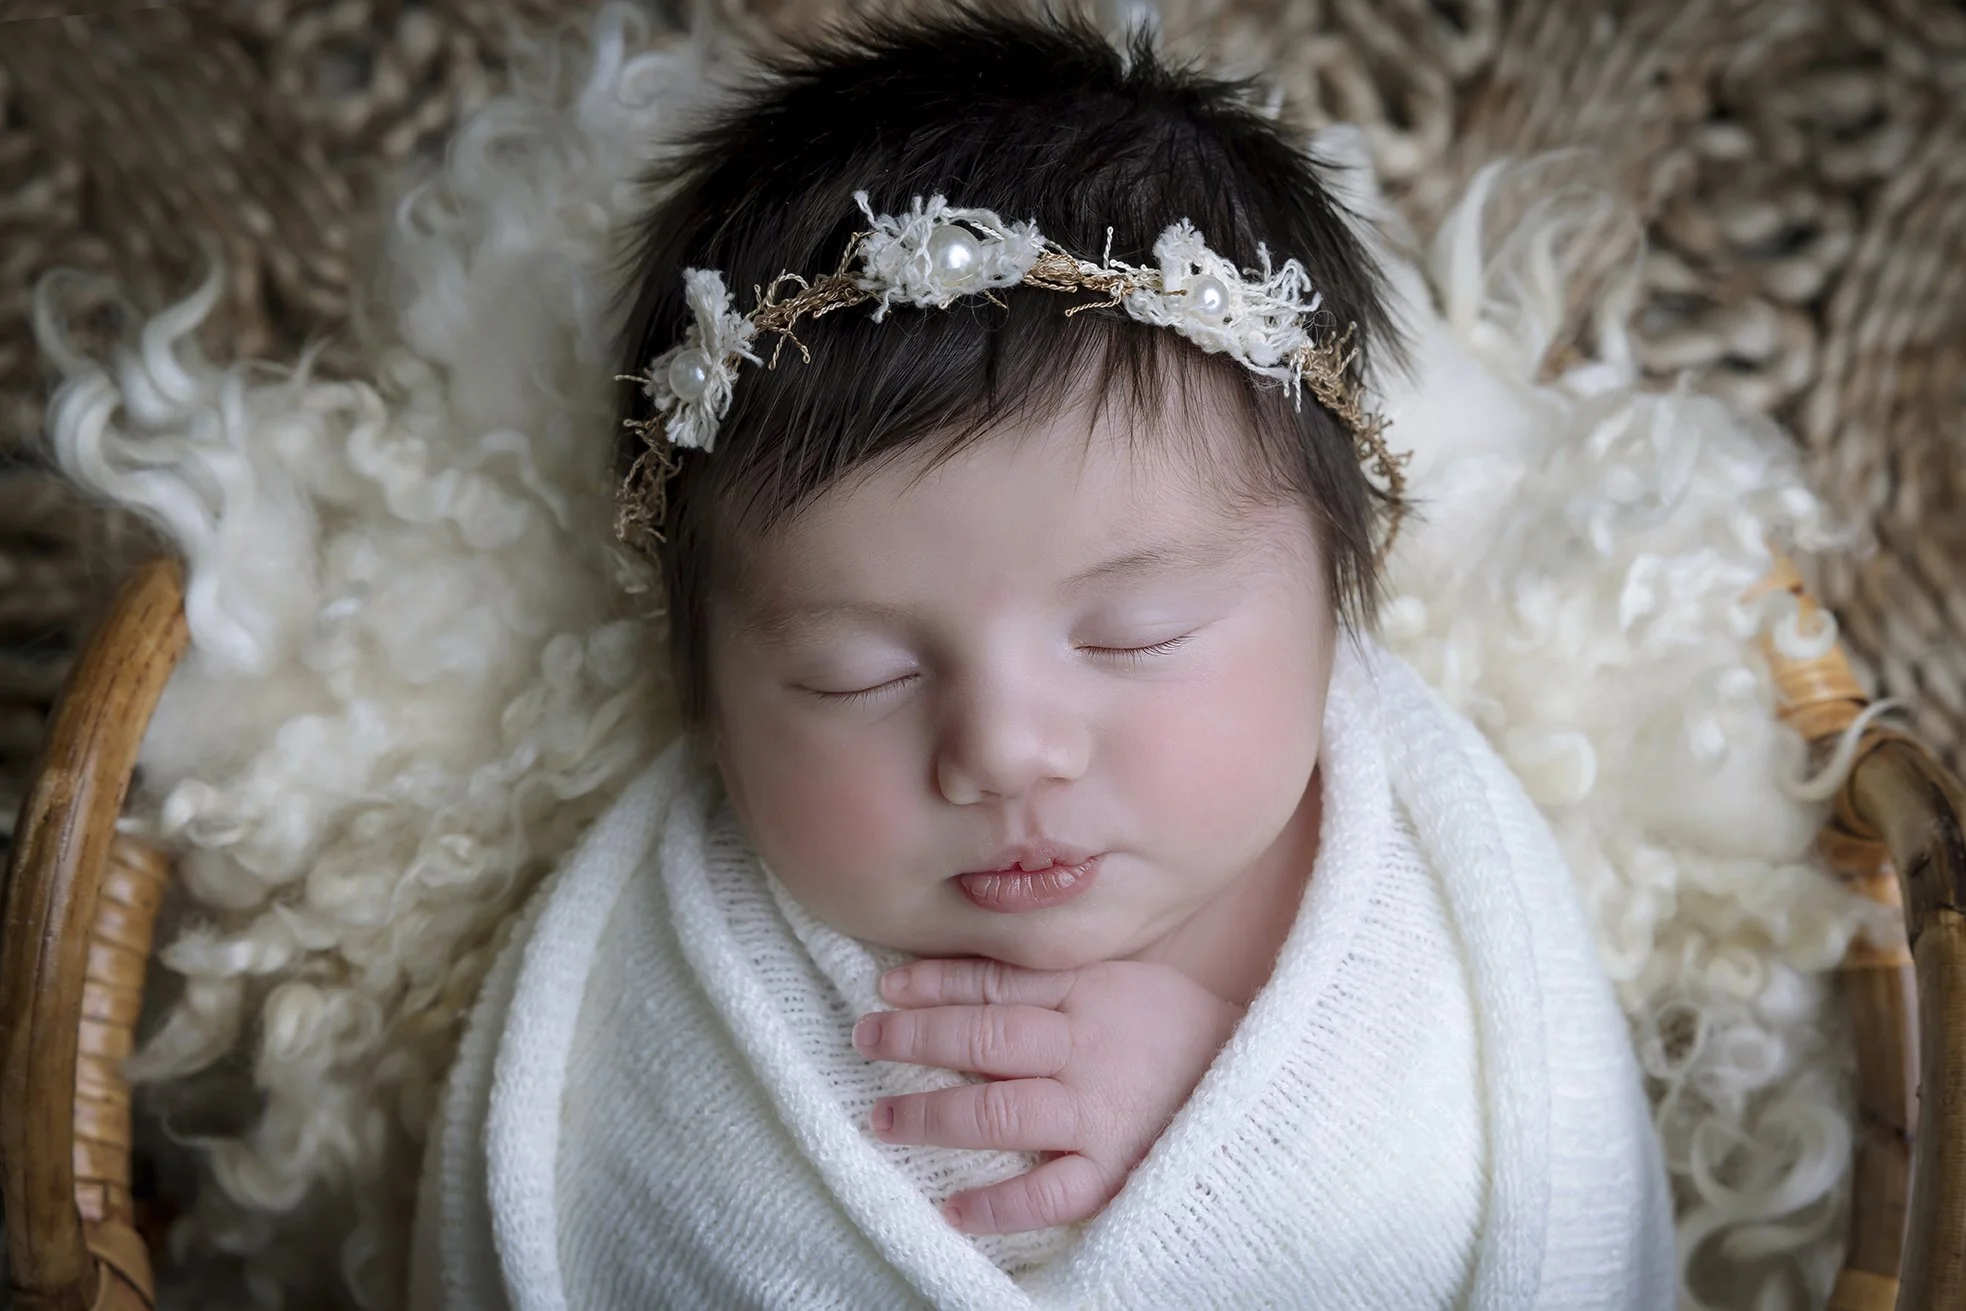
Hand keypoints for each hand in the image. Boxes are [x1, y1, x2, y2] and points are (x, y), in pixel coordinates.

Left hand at [852, 956, 1245, 1236]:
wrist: (1272, 1083)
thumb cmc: (1192, 1030)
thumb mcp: (1132, 978)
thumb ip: (1066, 976)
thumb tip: (988, 973)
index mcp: (1091, 994)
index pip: (998, 983)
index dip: (936, 983)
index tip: (885, 986)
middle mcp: (1086, 1049)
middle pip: (986, 1036)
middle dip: (917, 1037)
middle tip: (865, 1039)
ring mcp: (1099, 1111)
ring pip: (1001, 1108)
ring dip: (935, 1113)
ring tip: (883, 1118)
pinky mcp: (1117, 1168)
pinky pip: (1049, 1192)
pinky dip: (1000, 1204)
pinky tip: (954, 1211)